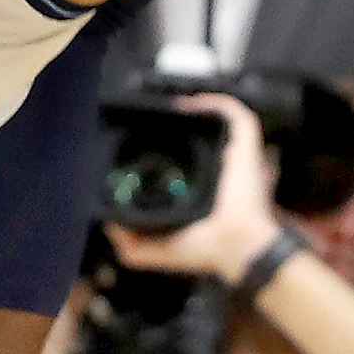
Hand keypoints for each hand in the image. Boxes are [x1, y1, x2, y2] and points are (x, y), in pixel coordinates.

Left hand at [105, 98, 287, 284]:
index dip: (170, 151)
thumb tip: (109, 222)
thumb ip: (131, 243)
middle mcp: (221, 171)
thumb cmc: (204, 249)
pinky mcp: (245, 143)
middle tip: (159, 120)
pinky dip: (214, 102)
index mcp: (207, 192)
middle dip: (184, 125)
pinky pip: (234, 112)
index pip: (191, 163)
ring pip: (220, 119)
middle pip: (207, 136)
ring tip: (173, 107)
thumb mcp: (158, 250)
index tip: (147, 142)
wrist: (233, 244)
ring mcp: (235, 155)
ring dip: (198, 108)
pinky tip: (190, 104)